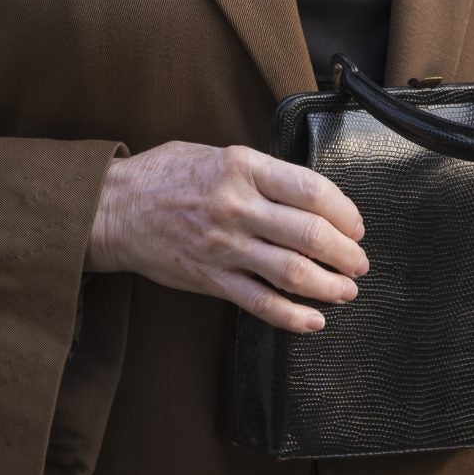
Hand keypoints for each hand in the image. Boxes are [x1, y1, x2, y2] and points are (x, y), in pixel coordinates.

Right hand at [87, 142, 368, 334]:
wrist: (114, 209)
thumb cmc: (164, 176)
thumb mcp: (216, 154)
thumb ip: (260, 172)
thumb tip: (307, 193)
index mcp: (242, 167)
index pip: (311, 189)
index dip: (344, 211)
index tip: (356, 224)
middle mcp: (236, 206)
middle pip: (310, 234)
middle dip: (346, 253)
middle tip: (359, 262)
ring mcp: (224, 246)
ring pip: (291, 272)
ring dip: (328, 285)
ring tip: (346, 290)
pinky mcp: (211, 278)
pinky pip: (260, 303)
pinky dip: (292, 316)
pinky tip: (314, 320)